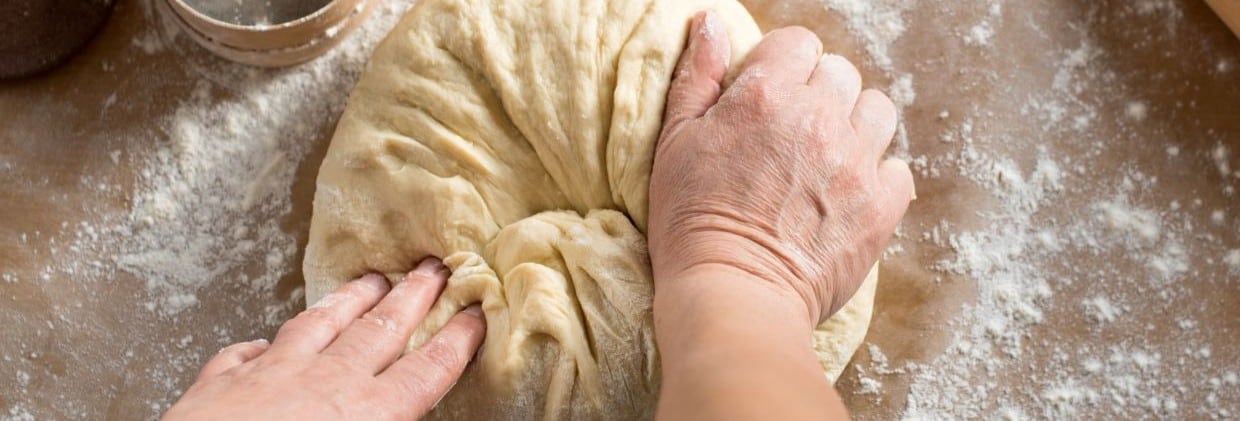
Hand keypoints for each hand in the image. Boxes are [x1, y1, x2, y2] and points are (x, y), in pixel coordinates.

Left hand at [164, 258, 484, 420]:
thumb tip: (406, 411)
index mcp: (368, 413)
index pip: (427, 370)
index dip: (457, 339)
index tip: (475, 312)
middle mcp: (326, 383)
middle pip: (382, 329)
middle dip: (413, 295)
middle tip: (434, 267)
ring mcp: (272, 374)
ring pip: (321, 323)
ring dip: (351, 299)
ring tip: (371, 278)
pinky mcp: (223, 382)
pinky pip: (246, 353)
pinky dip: (259, 345)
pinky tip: (262, 342)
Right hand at [648, 11, 913, 325]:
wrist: (732, 295)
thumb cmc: (690, 222)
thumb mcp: (674, 141)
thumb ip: (697, 76)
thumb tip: (711, 23)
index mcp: (766, 95)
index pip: (798, 44)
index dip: (782, 66)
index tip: (770, 96)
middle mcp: (818, 119)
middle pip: (840, 73)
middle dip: (819, 94)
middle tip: (792, 134)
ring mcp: (856, 162)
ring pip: (878, 111)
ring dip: (856, 125)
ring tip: (827, 157)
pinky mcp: (882, 207)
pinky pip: (898, 169)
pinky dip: (877, 177)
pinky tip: (846, 194)